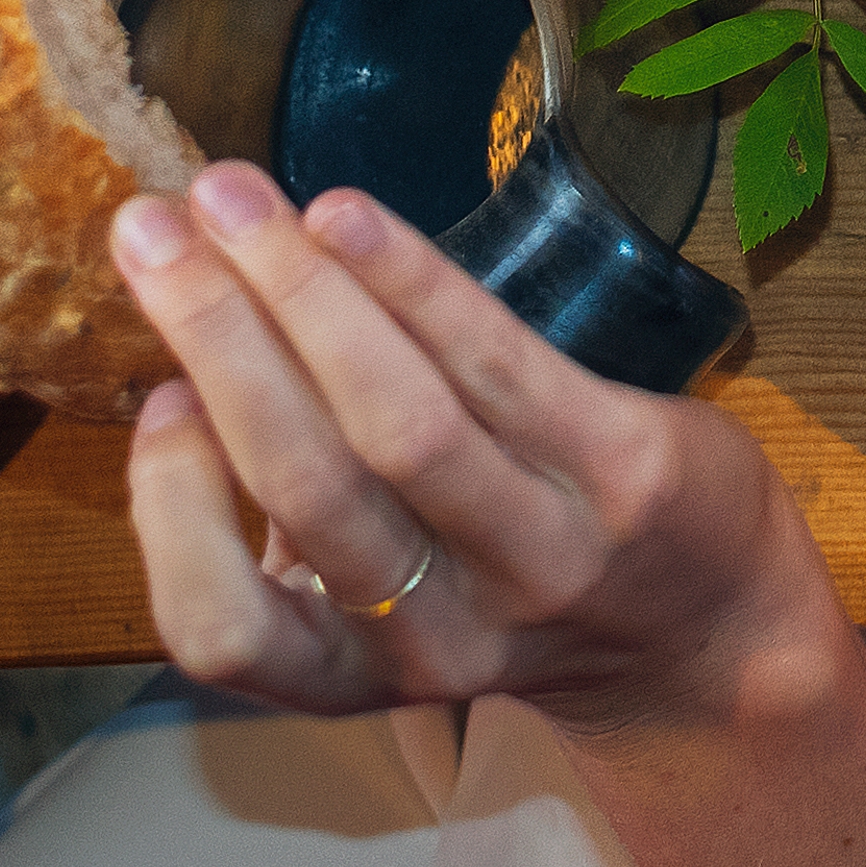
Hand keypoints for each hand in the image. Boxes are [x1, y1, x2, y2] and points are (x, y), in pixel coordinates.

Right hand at [117, 164, 843, 745]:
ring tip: (232, 196)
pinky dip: (413, 284)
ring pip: (399, 423)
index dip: (173, 516)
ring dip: (299, 292)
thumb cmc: (511, 578)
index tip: (158, 398)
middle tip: (150, 231)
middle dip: (216, 340)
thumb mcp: (391, 593)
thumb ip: (294, 508)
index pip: (224, 636)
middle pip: (307, 487)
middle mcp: (444, 635)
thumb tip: (186, 356)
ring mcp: (544, 557)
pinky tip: (345, 215)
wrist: (715, 632)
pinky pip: (501, 366)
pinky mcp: (628, 477)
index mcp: (358, 670)